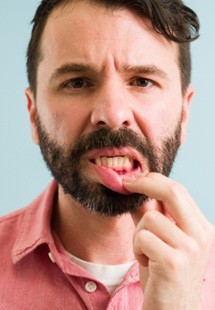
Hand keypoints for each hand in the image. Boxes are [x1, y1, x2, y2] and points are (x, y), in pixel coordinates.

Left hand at [123, 173, 214, 309]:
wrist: (172, 309)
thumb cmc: (163, 272)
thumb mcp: (160, 239)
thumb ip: (150, 214)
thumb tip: (134, 189)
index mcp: (201, 227)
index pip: (178, 191)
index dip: (153, 180)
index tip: (133, 179)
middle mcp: (201, 235)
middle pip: (172, 192)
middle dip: (145, 183)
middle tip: (126, 184)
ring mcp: (190, 249)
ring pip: (150, 218)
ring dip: (137, 234)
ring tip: (145, 252)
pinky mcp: (173, 262)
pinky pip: (142, 238)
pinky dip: (137, 249)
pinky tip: (146, 263)